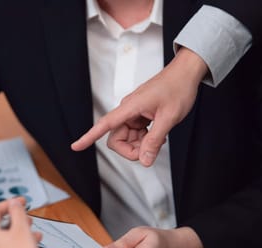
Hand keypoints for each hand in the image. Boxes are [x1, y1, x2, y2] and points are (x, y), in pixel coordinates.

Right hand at [71, 47, 207, 166]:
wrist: (186, 73)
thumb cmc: (178, 87)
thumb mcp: (169, 117)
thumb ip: (154, 140)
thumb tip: (144, 160)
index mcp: (130, 107)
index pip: (104, 125)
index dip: (88, 137)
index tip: (75, 146)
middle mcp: (127, 111)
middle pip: (116, 139)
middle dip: (131, 150)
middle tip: (150, 150)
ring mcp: (132, 114)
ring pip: (126, 139)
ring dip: (140, 144)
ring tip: (158, 138)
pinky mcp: (139, 116)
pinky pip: (135, 134)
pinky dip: (145, 139)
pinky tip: (157, 133)